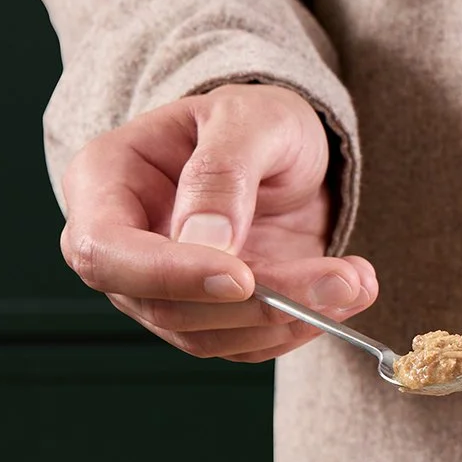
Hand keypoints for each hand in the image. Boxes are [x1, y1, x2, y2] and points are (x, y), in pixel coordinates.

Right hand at [58, 83, 378, 361]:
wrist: (284, 147)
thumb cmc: (254, 119)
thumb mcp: (249, 118)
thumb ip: (222, 172)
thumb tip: (206, 242)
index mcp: (105, 182)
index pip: (105, 250)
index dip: (168, 274)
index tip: (242, 277)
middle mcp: (122, 245)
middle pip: (162, 306)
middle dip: (256, 305)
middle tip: (340, 281)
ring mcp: (160, 287)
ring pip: (206, 335)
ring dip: (288, 321)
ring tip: (356, 281)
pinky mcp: (207, 313)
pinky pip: (243, 342)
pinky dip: (298, 329)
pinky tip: (345, 293)